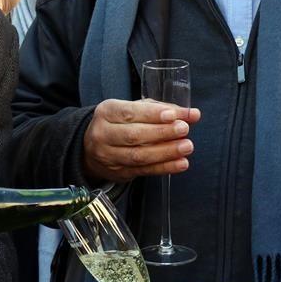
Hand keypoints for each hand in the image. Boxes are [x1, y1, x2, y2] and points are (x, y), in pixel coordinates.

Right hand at [82, 99, 200, 182]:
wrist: (92, 148)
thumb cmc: (118, 123)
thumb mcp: (132, 109)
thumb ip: (159, 109)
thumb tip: (189, 114)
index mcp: (107, 112)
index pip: (130, 113)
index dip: (153, 115)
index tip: (174, 115)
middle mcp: (104, 134)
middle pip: (134, 135)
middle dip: (162, 132)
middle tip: (184, 129)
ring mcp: (110, 156)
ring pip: (139, 155)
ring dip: (166, 152)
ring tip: (186, 146)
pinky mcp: (119, 173)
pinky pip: (144, 171)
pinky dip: (164, 167)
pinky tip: (180, 163)